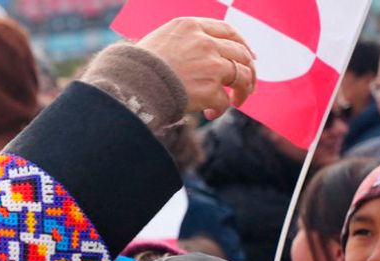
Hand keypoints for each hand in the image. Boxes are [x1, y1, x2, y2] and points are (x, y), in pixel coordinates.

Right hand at [136, 17, 255, 117]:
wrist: (131, 86)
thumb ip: (185, 43)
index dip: (243, 44)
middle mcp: (205, 42)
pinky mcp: (210, 89)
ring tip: (237, 102)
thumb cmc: (139, 68)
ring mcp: (210, 65)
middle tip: (246, 86)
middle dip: (248, 71)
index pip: (228, 30)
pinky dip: (220, 110)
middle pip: (241, 54)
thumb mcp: (161, 41)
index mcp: (191, 26)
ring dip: (243, 91)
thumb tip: (203, 58)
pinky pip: (224, 101)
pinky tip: (209, 114)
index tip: (248, 57)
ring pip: (242, 76)